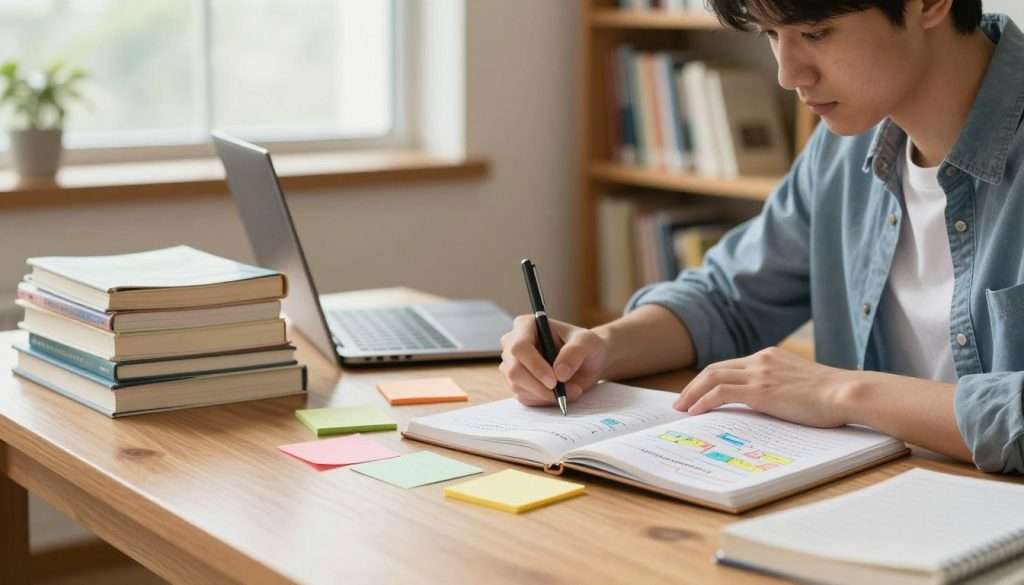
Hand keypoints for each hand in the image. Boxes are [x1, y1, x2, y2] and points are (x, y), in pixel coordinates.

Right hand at [499, 315, 609, 406]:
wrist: (588, 361)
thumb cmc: (586, 345)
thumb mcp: (587, 343)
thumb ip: (574, 354)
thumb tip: (559, 373)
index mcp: (526, 326)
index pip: (520, 347)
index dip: (534, 366)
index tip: (554, 381)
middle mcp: (513, 344)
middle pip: (514, 371)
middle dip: (539, 386)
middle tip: (563, 393)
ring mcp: (512, 365)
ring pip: (518, 387)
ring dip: (546, 395)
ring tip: (572, 390)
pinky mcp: (518, 383)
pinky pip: (525, 398)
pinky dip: (545, 400)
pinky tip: (562, 393)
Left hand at [674, 347, 853, 427]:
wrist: (847, 393)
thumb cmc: (833, 396)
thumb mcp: (801, 385)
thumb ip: (782, 387)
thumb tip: (772, 404)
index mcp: (770, 356)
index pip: (731, 366)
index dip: (710, 379)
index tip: (698, 392)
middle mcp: (761, 360)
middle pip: (715, 368)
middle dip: (693, 385)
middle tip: (680, 401)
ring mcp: (759, 373)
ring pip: (712, 377)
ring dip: (692, 393)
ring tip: (681, 408)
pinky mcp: (760, 390)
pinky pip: (721, 392)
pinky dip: (703, 400)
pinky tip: (695, 411)